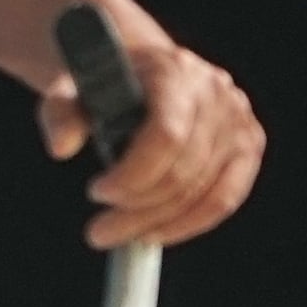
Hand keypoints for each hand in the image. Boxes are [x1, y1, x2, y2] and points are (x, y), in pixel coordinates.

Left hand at [38, 10, 263, 246]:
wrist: (143, 71)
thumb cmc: (102, 85)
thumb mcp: (68, 90)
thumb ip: (59, 113)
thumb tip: (61, 146)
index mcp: (175, 71)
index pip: (167, 135)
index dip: (133, 176)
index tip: (96, 194)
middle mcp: (217, 93)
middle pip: (185, 171)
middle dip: (138, 210)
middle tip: (98, 231)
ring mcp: (238, 120)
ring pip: (206, 192)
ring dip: (159, 223)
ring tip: (120, 235)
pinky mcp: (248, 145)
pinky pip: (225, 198)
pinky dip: (190, 224)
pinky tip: (155, 233)